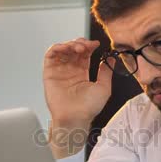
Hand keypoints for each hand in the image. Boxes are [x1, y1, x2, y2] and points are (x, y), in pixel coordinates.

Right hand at [43, 38, 112, 156]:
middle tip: (86, 46)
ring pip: (62, 50)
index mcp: (82, 73)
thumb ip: (106, 72)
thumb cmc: (88, 108)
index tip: (96, 44)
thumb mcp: (104, 87)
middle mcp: (70, 70)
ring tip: (78, 47)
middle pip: (73, 49)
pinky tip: (66, 48)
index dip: (89, 46)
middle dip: (80, 43)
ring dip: (70, 44)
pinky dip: (57, 48)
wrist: (75, 117)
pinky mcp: (49, 73)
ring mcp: (59, 71)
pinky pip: (50, 56)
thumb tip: (110, 60)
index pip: (84, 54)